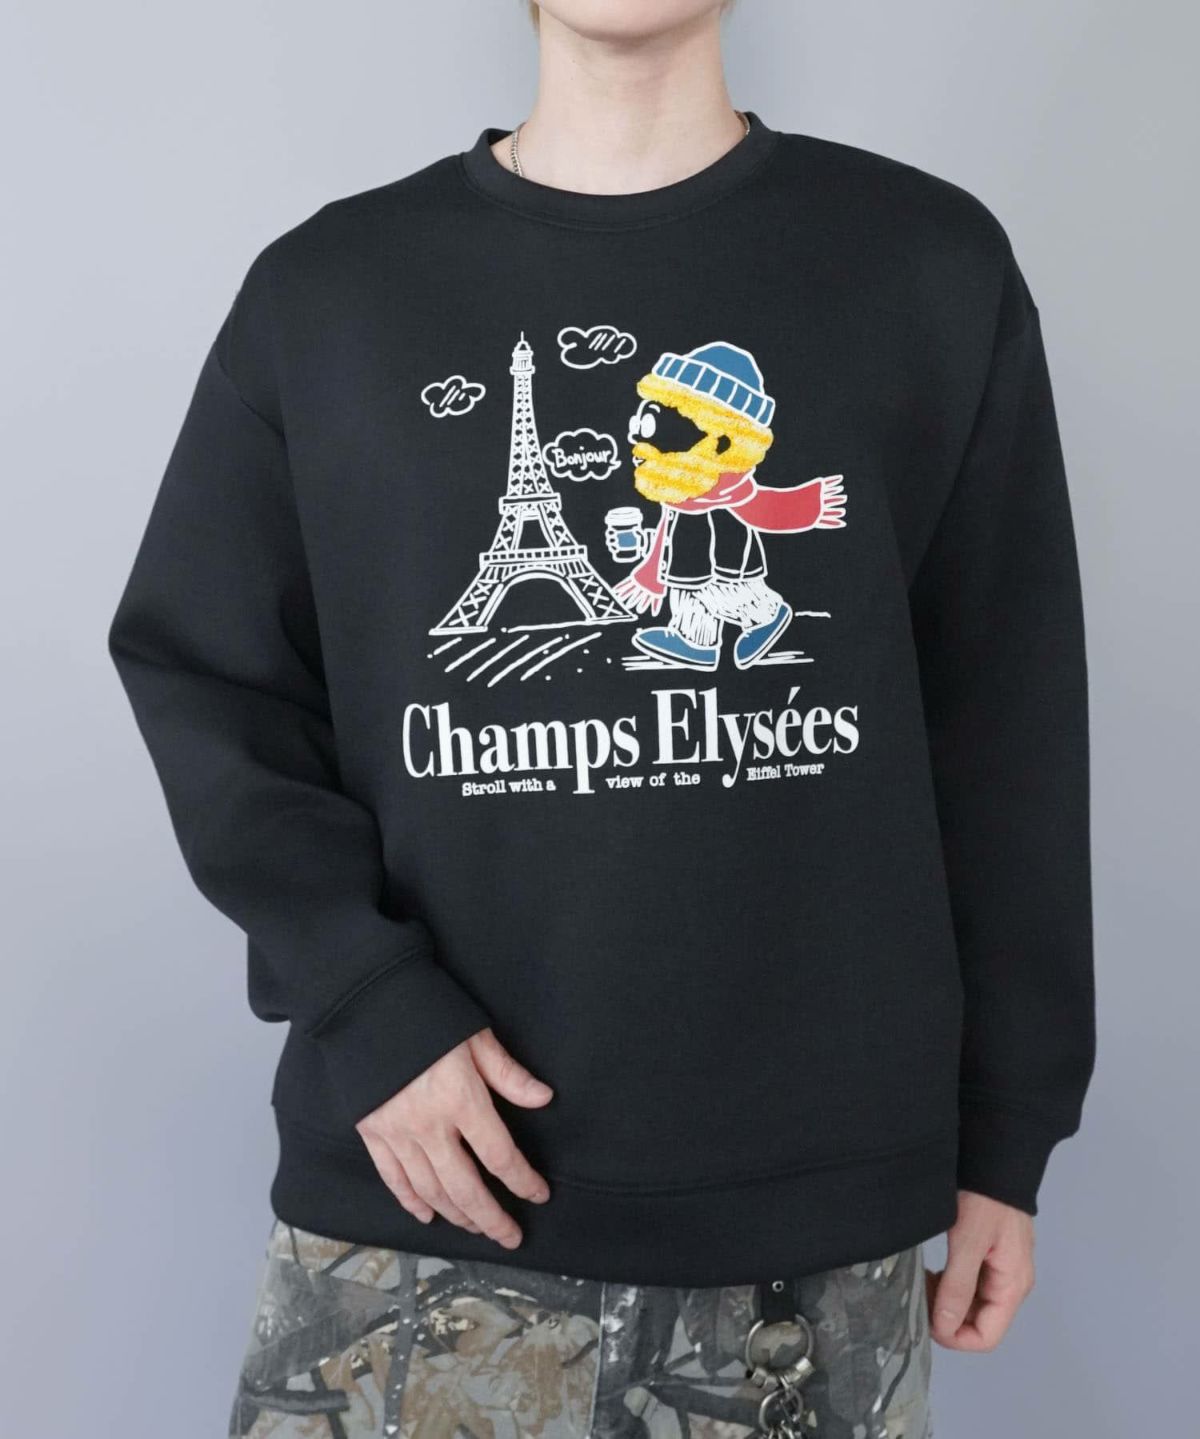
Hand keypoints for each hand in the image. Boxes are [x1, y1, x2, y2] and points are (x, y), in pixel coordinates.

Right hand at [355, 1028, 553, 1250]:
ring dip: (457, 1215)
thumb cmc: (426, 1014)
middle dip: (492, 1218)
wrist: (364, 1003)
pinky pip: (394, 1178)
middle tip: (511, 1237)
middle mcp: (429, 1125)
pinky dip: (411, 1201)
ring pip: (431, 1190)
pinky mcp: (371, 1132)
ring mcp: (396, 1133)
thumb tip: (543, 1098)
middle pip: (466, 1187)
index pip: (499, 1155)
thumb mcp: (475, 1036)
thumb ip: (508, 1073)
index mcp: (461, 1099)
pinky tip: (427, 1214)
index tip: (539, 1193)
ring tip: (477, 1228)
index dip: (522, 1180)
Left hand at [613, 573, 662, 615]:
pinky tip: (615, 590)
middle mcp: (645, 586)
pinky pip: (626, 583)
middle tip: (628, 606)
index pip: (646, 599)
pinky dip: (620, 586)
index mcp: (651, 590)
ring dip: (625, 594)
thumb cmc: (659, 581)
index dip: (643, 605)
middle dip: (633, 601)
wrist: (656, 568)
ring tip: (620, 598)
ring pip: (631, 589)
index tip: (639, 611)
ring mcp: (639, 582)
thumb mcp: (658, 594)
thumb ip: (656, 604)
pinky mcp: (634, 577)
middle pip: (638, 595)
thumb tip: (654, 615)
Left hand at [924, 1190, 1035, 1349]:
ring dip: (947, 1300)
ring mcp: (1001, 1269)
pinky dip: (950, 1284)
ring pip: (972, 1303)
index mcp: (1012, 1286)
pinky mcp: (989, 1254)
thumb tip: (944, 1326)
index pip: (987, 1337)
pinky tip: (933, 1271)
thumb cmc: (985, 1198)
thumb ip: (958, 1285)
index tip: (925, 1319)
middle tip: (920, 1294)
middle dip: (947, 1317)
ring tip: (923, 1280)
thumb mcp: (968, 1241)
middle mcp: (1011, 1283)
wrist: (995, 1158)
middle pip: (979, 1322)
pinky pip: (970, 1283)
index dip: (955, 1337)